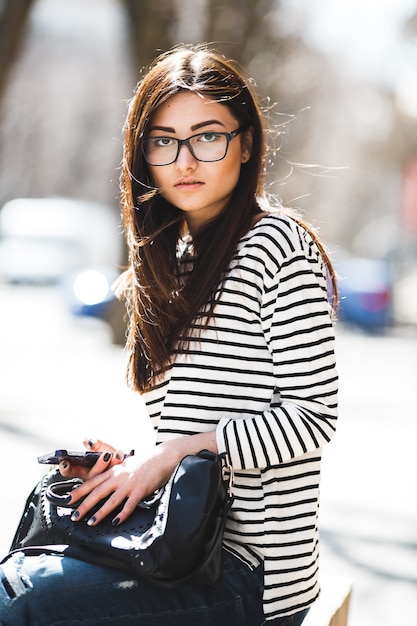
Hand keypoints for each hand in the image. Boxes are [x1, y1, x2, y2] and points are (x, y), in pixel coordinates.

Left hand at [66, 431, 217, 526]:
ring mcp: (130, 483)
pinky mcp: (141, 489)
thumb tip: (105, 486)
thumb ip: (115, 475)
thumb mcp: (126, 465)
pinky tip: (116, 522)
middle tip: (74, 516)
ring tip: (90, 522)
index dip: (79, 491)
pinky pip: (130, 504)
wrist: (163, 457)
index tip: (67, 499)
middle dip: (84, 505)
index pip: (92, 482)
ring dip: (100, 512)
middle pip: (98, 492)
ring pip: (111, 500)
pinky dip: (122, 514)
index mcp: (114, 471)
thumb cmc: (146, 462)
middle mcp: (119, 476)